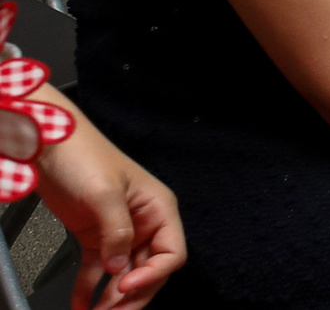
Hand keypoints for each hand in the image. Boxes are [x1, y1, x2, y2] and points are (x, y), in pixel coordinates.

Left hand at [35, 117, 184, 309]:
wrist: (49, 145)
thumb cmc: (84, 156)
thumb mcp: (104, 193)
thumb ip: (116, 231)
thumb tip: (118, 266)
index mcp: (158, 208)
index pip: (171, 252)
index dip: (152, 275)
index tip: (125, 286)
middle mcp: (143, 222)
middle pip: (148, 270)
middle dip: (132, 296)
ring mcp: (118, 231)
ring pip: (122, 275)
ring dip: (111, 299)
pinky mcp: (94, 237)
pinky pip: (97, 271)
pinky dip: (90, 290)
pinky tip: (81, 305)